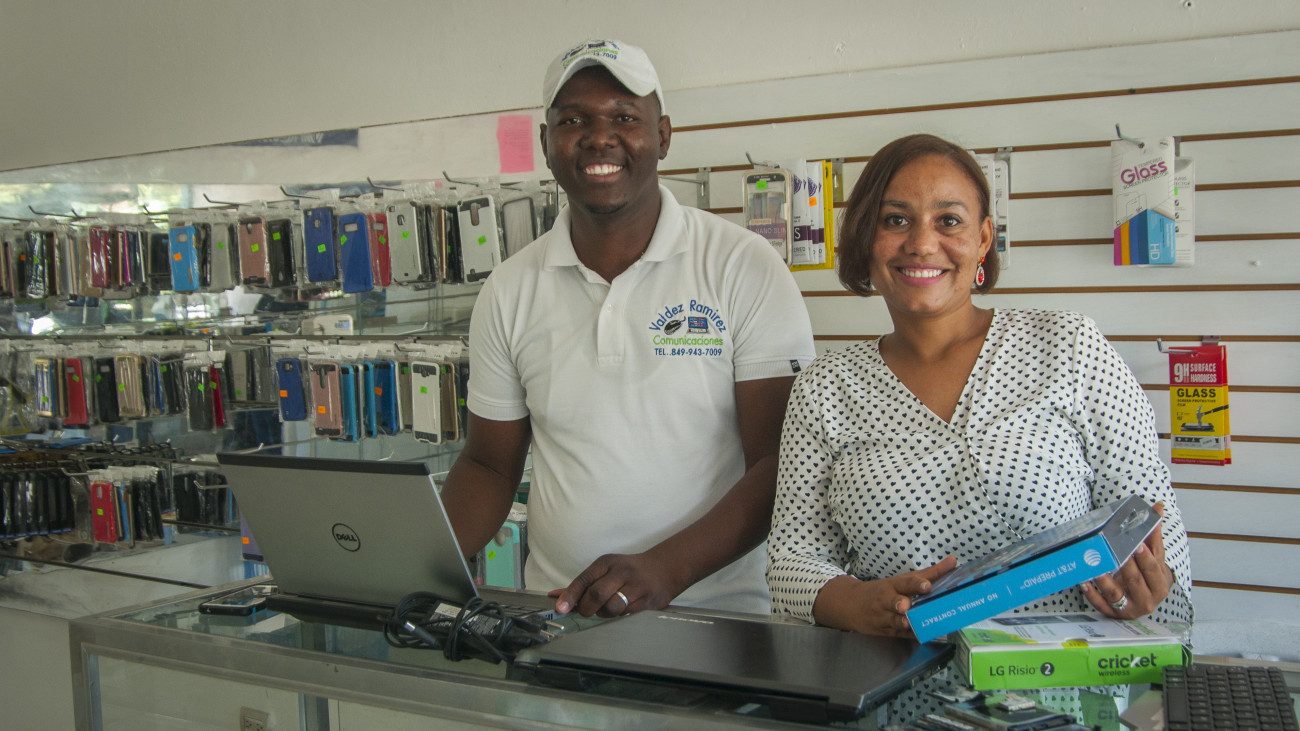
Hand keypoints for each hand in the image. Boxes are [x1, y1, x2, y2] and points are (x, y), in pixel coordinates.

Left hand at [547, 551, 688, 617]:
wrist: (664, 568)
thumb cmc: (628, 571)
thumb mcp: (605, 570)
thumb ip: (582, 585)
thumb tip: (555, 597)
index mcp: (607, 562)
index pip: (584, 579)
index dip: (570, 595)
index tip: (560, 609)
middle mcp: (621, 572)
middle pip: (596, 595)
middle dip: (586, 608)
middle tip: (586, 611)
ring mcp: (636, 586)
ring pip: (612, 608)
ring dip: (604, 613)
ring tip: (607, 609)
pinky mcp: (648, 601)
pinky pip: (626, 614)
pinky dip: (619, 616)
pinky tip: (623, 608)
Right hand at [815, 556, 957, 637]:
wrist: (853, 604)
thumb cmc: (884, 590)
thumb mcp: (903, 579)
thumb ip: (931, 572)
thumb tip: (954, 561)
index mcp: (894, 585)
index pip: (906, 583)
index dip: (916, 584)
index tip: (927, 585)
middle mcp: (888, 600)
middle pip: (894, 602)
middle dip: (899, 603)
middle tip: (906, 605)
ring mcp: (885, 617)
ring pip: (894, 620)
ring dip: (901, 622)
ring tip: (907, 623)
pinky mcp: (886, 631)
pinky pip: (899, 635)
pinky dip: (909, 636)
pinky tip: (919, 637)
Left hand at [1081, 502, 1174, 618]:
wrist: (1148, 598)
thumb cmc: (1149, 574)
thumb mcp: (1154, 557)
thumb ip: (1153, 533)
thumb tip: (1157, 506)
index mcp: (1159, 584)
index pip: (1152, 569)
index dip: (1145, 558)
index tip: (1136, 546)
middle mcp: (1147, 599)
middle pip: (1135, 581)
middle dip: (1125, 568)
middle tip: (1112, 553)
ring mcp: (1129, 608)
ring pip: (1116, 594)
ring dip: (1104, 581)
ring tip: (1094, 568)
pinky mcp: (1113, 614)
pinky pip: (1101, 605)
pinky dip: (1092, 595)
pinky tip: (1084, 583)